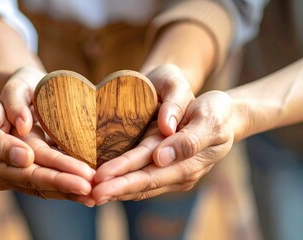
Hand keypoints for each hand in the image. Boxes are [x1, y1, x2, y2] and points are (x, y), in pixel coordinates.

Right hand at [0, 89, 94, 205]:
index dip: (58, 178)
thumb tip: (25, 158)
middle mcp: (8, 172)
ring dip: (71, 188)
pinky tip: (83, 180)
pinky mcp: (24, 163)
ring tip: (96, 192)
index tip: (83, 181)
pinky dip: (65, 177)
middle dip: (71, 186)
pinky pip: (46, 172)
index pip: (32, 175)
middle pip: (43, 182)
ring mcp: (16, 170)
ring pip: (47, 182)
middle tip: (97, 189)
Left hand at [92, 66, 234, 203]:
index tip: (101, 180)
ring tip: (91, 192)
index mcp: (188, 164)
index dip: (125, 179)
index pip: (151, 174)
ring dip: (116, 190)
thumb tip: (161, 158)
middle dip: (114, 189)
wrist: (223, 114)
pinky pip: (142, 178)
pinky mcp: (165, 167)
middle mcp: (178, 174)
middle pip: (141, 184)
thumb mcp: (209, 120)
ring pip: (140, 186)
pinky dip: (123, 183)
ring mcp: (171, 173)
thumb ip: (188, 140)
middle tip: (89, 192)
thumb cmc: (217, 113)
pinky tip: (107, 184)